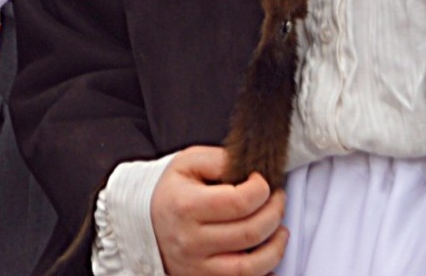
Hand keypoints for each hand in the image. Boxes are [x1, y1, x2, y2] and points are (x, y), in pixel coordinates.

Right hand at [150, 146, 286, 275]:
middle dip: (275, 213)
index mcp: (186, 206)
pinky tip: (267, 255)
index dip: (261, 190)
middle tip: (277, 200)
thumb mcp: (187, 163)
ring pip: (251, 266)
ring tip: (280, 230)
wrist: (144, 223)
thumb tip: (250, 171)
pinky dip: (265, 273)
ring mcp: (197, 266)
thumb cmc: (173, 191)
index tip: (262, 181)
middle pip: (250, 232)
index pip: (238, 202)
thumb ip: (219, 160)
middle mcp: (190, 240)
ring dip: (276, 248)